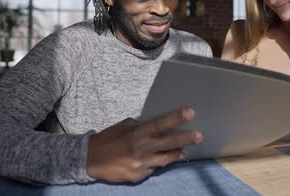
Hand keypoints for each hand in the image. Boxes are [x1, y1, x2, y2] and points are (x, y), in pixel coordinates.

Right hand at [86, 107, 202, 182]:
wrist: (90, 159)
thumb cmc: (108, 139)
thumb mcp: (124, 126)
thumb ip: (140, 126)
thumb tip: (156, 126)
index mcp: (137, 133)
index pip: (161, 123)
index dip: (177, 117)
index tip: (191, 112)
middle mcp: (141, 148)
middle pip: (168, 142)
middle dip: (186, 138)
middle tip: (199, 136)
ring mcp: (141, 164)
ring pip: (165, 159)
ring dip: (176, 153)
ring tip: (184, 150)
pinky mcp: (138, 176)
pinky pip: (153, 168)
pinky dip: (158, 163)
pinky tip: (161, 159)